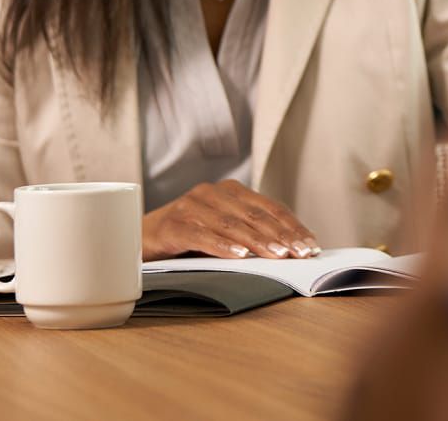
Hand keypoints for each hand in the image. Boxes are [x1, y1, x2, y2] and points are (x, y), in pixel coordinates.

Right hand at [140, 179, 319, 260]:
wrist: (136, 239)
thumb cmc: (187, 238)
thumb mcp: (222, 232)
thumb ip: (250, 234)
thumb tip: (291, 252)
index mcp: (230, 191)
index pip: (269, 209)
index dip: (292, 227)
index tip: (311, 245)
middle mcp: (212, 193)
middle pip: (255, 216)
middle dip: (282, 236)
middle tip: (301, 254)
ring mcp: (191, 206)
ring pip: (233, 225)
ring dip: (258, 242)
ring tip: (278, 256)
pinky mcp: (173, 224)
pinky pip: (202, 235)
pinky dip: (223, 246)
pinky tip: (240, 256)